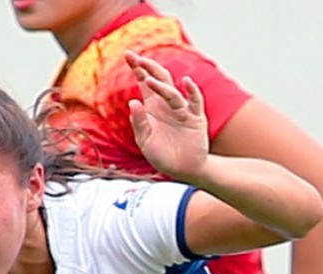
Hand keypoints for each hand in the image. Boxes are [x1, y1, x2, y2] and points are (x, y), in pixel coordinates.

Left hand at [125, 50, 208, 180]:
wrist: (181, 169)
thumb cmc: (161, 154)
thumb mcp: (144, 140)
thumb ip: (139, 122)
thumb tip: (133, 102)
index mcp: (152, 106)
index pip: (144, 82)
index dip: (137, 68)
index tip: (128, 54)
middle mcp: (166, 104)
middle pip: (159, 80)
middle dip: (149, 68)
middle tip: (138, 58)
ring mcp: (181, 109)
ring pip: (172, 92)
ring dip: (161, 86)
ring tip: (149, 80)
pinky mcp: (195, 118)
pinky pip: (194, 102)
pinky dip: (191, 92)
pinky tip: (185, 82)